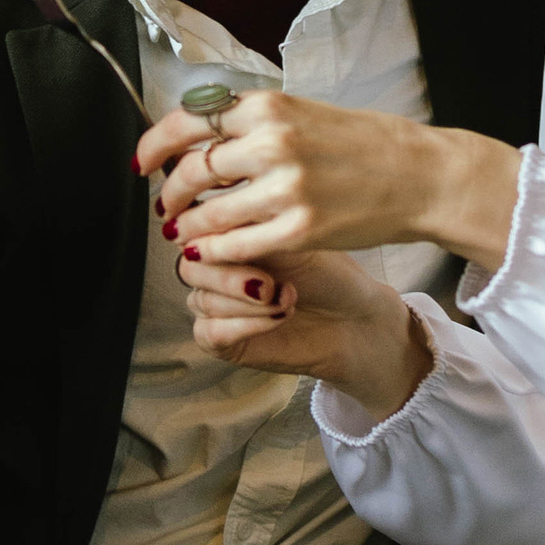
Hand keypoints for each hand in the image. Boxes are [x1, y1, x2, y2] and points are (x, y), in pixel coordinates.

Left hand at [135, 92, 517, 272]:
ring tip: (185, 233)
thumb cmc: (364, 143)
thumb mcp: (303, 113)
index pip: (187, 121)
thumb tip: (197, 138)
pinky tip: (209, 252)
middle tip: (166, 207)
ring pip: (208, 215)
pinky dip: (214, 252)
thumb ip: (251, 123)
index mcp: (269, 107)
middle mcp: (272, 143)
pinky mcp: (300, 229)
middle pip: (191, 171)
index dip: (154, 145)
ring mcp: (286, 188)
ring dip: (187, 228)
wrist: (418, 175)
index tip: (144, 162)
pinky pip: (236, 245)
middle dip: (169, 194)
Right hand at [176, 244, 433, 420]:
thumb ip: (248, 223)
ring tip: (288, 300)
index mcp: (226, 232)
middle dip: (230, 275)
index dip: (213, 234)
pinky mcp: (217, 338)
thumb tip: (214, 205)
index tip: (247, 240)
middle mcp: (213, 266)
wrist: (354, 320)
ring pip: (202, 299)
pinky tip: (277, 319)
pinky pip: (209, 331)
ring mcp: (212, 302)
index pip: (192, 226)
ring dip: (249, 304)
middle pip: (190, 264)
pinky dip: (245, 325)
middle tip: (271, 284)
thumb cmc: (329, 274)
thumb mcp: (291, 236)